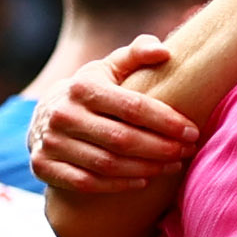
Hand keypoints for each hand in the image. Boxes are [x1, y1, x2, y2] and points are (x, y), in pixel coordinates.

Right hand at [34, 37, 201, 236]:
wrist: (45, 116)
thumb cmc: (91, 91)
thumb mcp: (109, 68)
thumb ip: (136, 54)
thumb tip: (163, 51)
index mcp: (82, 87)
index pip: (132, 107)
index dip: (166, 121)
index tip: (192, 131)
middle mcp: (63, 114)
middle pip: (123, 140)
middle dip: (161, 148)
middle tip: (187, 151)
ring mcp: (52, 142)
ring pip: (108, 165)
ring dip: (146, 169)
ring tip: (173, 165)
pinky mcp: (44, 166)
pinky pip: (88, 182)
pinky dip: (119, 185)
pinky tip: (144, 181)